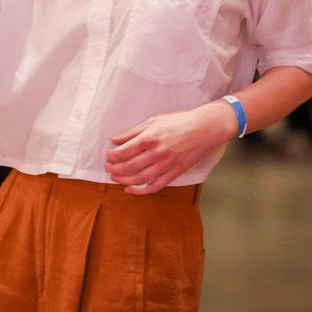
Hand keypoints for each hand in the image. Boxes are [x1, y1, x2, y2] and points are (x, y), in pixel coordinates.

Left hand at [104, 101, 235, 193]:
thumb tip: (115, 139)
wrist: (204, 129)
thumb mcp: (154, 121)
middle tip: (108, 168)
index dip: (112, 156)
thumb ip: (133, 132)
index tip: (108, 155)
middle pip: (129, 166)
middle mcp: (157, 152)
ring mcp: (166, 164)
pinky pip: (155, 186)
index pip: (124, 151)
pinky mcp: (174, 173)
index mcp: (150, 137)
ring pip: (139, 179)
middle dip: (114, 169)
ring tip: (114, 178)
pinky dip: (140, 191)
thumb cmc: (179, 122)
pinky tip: (130, 189)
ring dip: (123, 180)